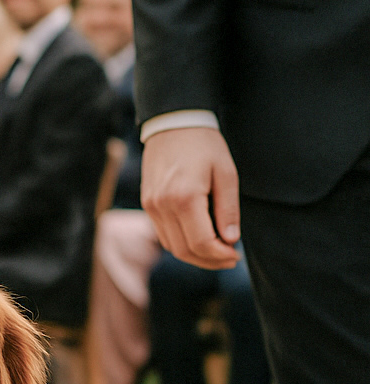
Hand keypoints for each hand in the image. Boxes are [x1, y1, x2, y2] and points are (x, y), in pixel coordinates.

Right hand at [141, 127, 240, 268]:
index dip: (220, 256)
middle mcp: (163, 206)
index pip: (201, 243)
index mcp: (185, 197)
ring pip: (172, 247)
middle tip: (229, 259)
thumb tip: (230, 241)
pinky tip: (199, 238)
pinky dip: (182, 243)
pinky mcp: (147, 205)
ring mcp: (151, 207)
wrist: (172, 122)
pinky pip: (164, 235)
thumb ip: (228, 209)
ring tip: (216, 251)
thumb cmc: (204, 144)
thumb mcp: (226, 172)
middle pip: (185, 251)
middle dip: (209, 261)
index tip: (235, 255)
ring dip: (195, 256)